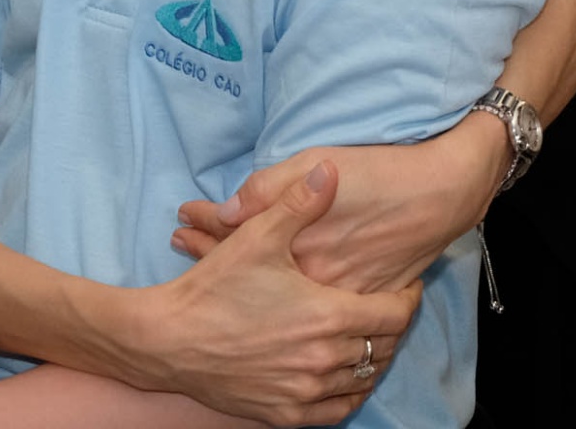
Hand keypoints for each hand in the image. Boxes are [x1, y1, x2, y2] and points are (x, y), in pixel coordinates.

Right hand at [130, 161, 420, 426]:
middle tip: (388, 306)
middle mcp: (324, 360)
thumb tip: (329, 170)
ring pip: (363, 380)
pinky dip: (348, 392)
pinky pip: (336, 411)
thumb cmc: (213, 288)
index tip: (407, 285)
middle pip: (383, 348)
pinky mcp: (286, 414)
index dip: (408, 298)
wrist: (168, 340)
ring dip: (372, 358)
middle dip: (391, 326)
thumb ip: (298, 202)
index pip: (395, 314)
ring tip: (368, 336)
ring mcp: (306, 392)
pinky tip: (344, 375)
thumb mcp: (256, 236)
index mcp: (326, 316)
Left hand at [172, 114, 508, 295]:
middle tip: (179, 239)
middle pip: (247, 272)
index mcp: (298, 247)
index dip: (203, 227)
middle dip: (208, 253)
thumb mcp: (317, 163)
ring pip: (274, 291)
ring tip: (205, 266)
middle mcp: (312, 280)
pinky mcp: (359, 301)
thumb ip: (268, 191)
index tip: (182, 216)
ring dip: (237, 276)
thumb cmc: (379, 173)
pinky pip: (310, 304)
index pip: (235, 240)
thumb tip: (224, 212)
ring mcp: (336, 297)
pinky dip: (282, 295)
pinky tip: (267, 292)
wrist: (442, 194)